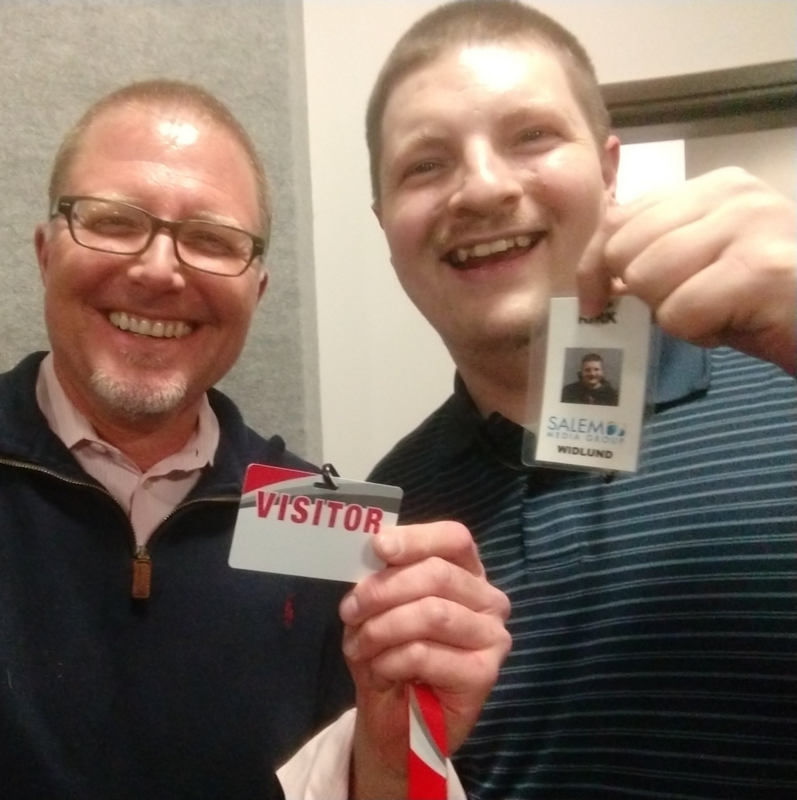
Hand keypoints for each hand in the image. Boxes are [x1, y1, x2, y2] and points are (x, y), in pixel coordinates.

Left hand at [340, 522, 510, 798]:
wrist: (395, 723)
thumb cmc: (390, 654)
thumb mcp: (378, 608)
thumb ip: (382, 576)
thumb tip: (378, 550)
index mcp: (465, 571)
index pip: (454, 538)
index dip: (416, 538)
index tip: (378, 547)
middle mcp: (488, 598)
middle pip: (437, 574)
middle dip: (383, 590)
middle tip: (349, 611)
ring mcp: (492, 635)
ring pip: (431, 613)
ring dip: (382, 629)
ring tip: (358, 646)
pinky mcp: (484, 673)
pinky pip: (425, 654)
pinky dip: (390, 661)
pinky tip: (381, 673)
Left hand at [578, 167, 795, 374]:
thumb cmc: (770, 303)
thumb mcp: (705, 266)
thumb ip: (657, 254)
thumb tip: (594, 274)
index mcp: (715, 186)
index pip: (618, 218)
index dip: (594, 265)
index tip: (595, 301)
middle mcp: (734, 194)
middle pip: (624, 250)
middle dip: (644, 294)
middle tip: (692, 306)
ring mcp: (751, 225)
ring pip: (647, 280)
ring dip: (675, 314)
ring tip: (720, 312)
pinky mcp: (761, 269)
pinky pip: (679, 313)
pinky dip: (698, 333)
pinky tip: (738, 324)